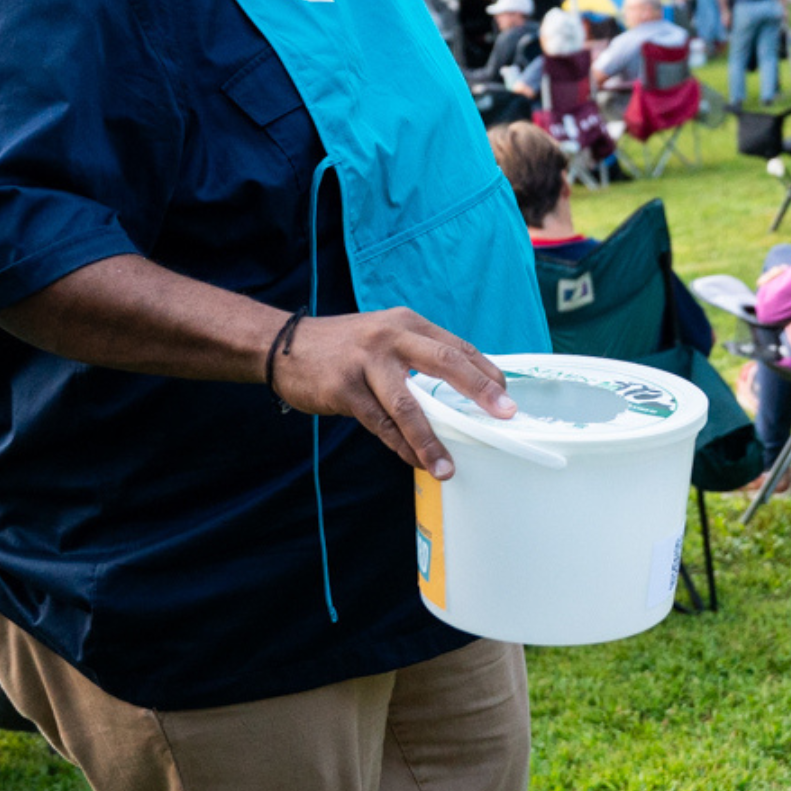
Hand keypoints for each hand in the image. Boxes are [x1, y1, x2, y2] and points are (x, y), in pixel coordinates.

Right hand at [269, 307, 513, 480]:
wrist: (283, 345)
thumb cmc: (344, 347)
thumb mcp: (384, 336)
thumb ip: (418, 356)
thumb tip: (462, 392)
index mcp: (407, 323)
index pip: (457, 347)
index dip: (486, 373)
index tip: (506, 398)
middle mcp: (390, 336)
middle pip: (444, 363)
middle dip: (478, 391)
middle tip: (503, 415)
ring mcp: (366, 362)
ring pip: (409, 405)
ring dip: (431, 440)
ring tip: (447, 467)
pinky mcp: (344, 388)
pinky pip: (380, 424)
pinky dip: (400, 445)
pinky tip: (414, 460)